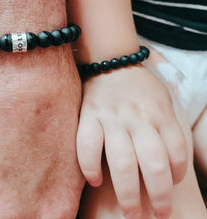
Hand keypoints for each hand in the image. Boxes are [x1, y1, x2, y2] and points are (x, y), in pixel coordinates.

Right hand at [0, 47, 84, 218]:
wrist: (10, 56)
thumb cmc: (50, 96)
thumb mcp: (73, 150)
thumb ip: (61, 191)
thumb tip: (47, 206)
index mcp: (48, 210)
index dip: (37, 203)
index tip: (31, 188)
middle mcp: (2, 215)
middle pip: (4, 218)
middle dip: (11, 198)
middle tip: (12, 163)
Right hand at [76, 65, 187, 218]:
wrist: (111, 61)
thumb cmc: (139, 85)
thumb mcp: (163, 98)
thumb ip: (169, 125)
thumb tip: (171, 162)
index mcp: (159, 113)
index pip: (176, 153)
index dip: (177, 176)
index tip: (171, 186)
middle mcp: (137, 118)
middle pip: (153, 165)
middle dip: (159, 197)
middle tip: (159, 214)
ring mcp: (111, 118)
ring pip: (122, 162)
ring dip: (128, 193)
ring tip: (131, 212)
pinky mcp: (88, 116)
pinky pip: (87, 145)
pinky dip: (90, 167)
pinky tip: (94, 181)